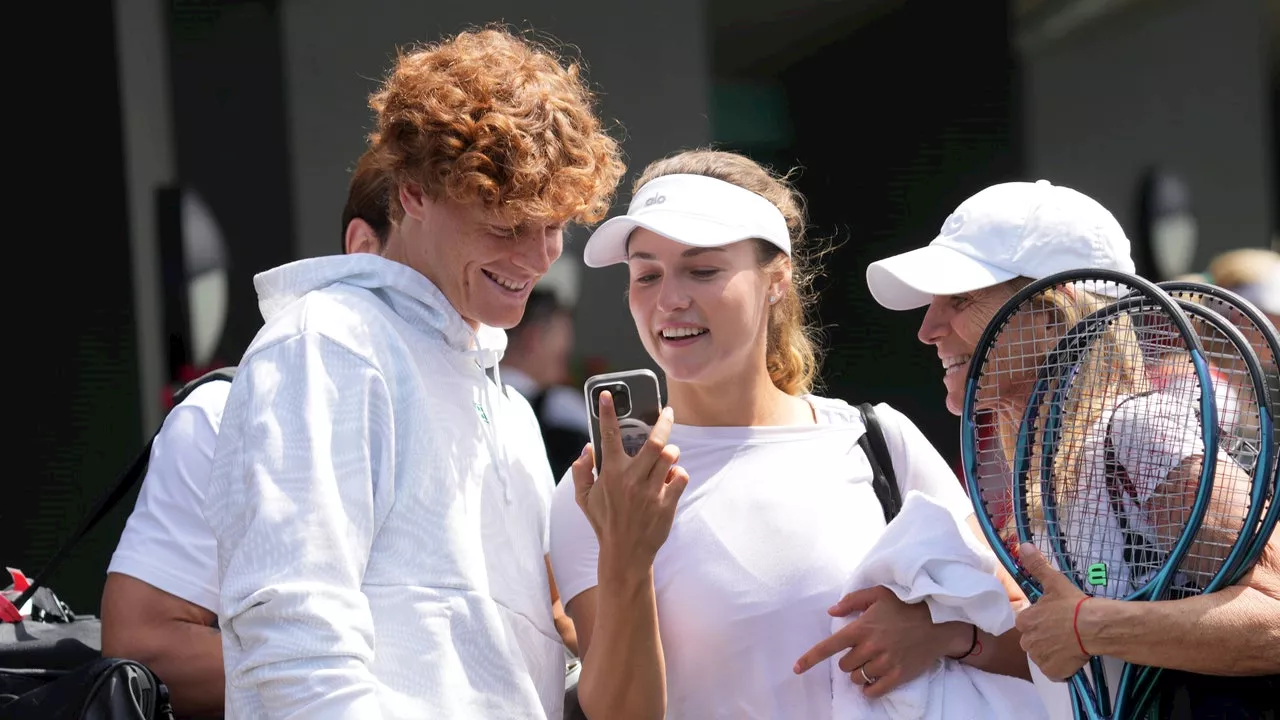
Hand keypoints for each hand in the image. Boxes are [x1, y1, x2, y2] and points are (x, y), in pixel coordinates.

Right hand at [571, 391, 688, 566]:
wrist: (625, 553)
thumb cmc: (604, 522)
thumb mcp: (584, 498)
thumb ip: (581, 471)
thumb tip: (588, 448)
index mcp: (610, 474)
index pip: (608, 435)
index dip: (606, 412)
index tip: (607, 394)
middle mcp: (632, 479)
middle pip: (655, 441)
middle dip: (663, 421)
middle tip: (667, 411)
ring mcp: (651, 492)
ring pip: (670, 457)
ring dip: (671, 451)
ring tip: (667, 454)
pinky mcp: (667, 503)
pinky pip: (681, 477)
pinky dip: (678, 474)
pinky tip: (670, 479)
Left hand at [793, 586, 967, 697]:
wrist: (938, 622)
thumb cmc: (906, 606)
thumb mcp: (878, 594)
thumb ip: (852, 601)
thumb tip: (831, 611)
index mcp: (861, 628)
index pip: (829, 646)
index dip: (810, 658)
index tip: (796, 668)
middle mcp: (870, 648)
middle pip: (844, 665)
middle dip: (848, 660)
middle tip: (862, 650)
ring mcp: (885, 663)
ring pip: (857, 678)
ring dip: (859, 673)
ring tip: (870, 662)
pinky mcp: (898, 675)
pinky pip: (874, 691)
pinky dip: (869, 689)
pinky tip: (872, 681)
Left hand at [1014, 543, 1090, 680]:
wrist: (1094, 626)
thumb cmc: (1073, 604)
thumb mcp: (1054, 582)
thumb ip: (1037, 566)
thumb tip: (1023, 546)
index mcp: (1024, 620)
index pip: (1028, 622)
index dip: (1042, 621)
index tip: (1055, 619)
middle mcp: (1026, 641)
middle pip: (1034, 640)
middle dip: (1046, 637)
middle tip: (1064, 632)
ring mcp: (1039, 658)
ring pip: (1043, 656)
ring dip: (1053, 652)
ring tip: (1070, 643)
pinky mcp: (1052, 672)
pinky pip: (1053, 671)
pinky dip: (1061, 667)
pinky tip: (1072, 657)